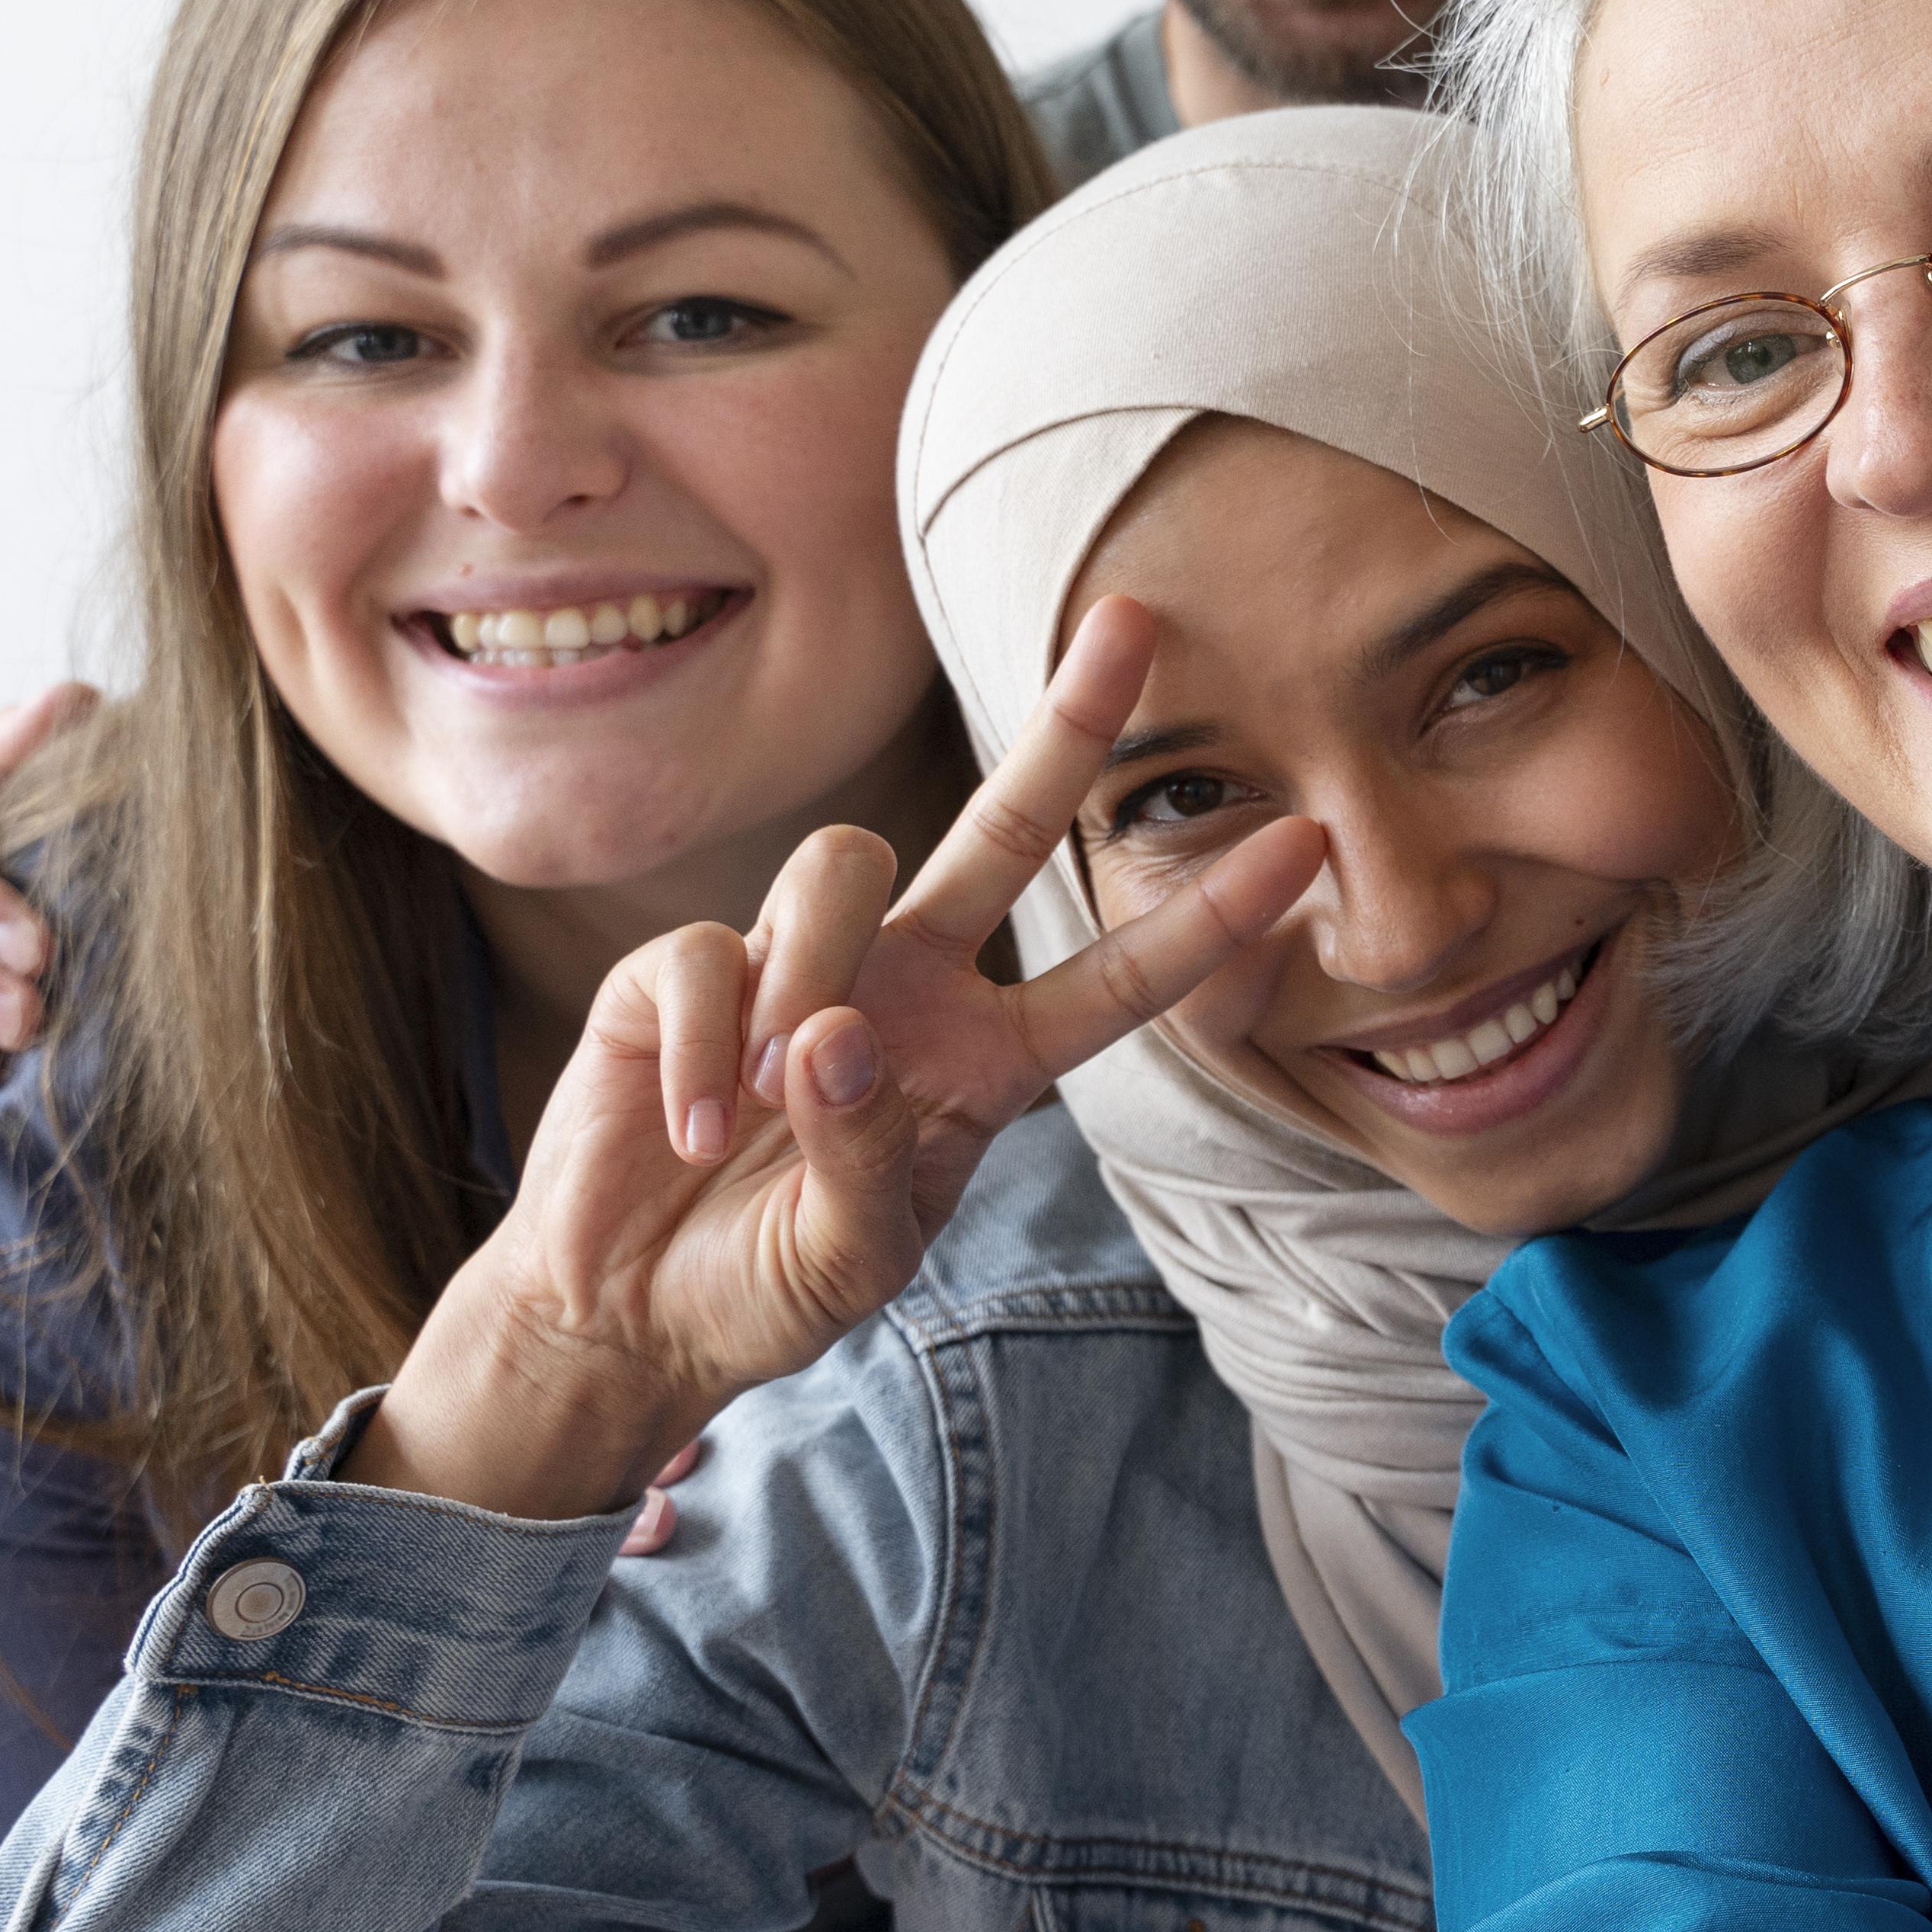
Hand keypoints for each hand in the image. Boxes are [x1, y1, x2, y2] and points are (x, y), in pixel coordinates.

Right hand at [352, 599, 1323, 1518]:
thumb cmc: (763, 1284)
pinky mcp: (678, 964)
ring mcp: (798, 962)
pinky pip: (708, 952)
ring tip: (758, 1109)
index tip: (1305, 844)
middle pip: (1004, 827)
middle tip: (1136, 619)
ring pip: (842, 867)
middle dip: (1068, 725)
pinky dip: (701, 1046)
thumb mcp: (850, 1258)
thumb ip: (868, 1161)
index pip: (1117, 980)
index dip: (1205, 917)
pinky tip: (689, 1127)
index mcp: (984, 1060)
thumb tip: (837, 1035)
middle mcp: (906, 986)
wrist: (627, 1313)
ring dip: (806, 977)